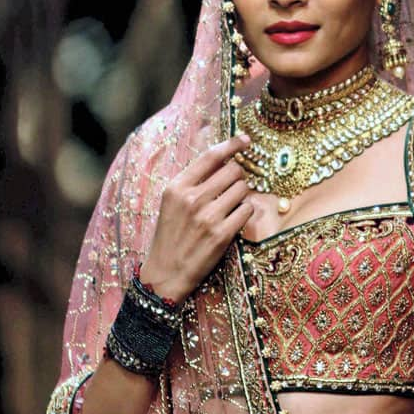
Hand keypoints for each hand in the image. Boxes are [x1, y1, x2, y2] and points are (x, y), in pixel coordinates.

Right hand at [139, 134, 252, 302]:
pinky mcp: (222, 234)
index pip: (210, 156)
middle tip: (233, 186)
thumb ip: (193, 182)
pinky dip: (246, 212)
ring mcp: (208, 217)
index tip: (246, 140)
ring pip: (243, 189)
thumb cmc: (170, 236)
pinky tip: (236, 219)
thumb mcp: (172, 203)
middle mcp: (192, 198)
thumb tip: (222, 160)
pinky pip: (247, 210)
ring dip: (242, 195)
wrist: (166, 273)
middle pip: (232, 171)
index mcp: (177, 187)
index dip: (232, 144)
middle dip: (238, 176)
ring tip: (231, 205)